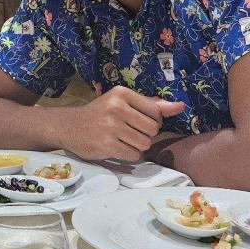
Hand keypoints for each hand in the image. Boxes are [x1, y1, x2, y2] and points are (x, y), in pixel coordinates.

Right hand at [63, 86, 184, 162]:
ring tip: (123, 140)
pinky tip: (116, 147)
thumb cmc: (100, 114)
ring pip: (145, 143)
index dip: (152, 120)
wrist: (69, 126)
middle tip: (128, 131)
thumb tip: (180, 106)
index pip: (156, 111)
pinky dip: (129, 154)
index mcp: (122, 93)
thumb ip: (151, 105)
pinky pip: (134, 155)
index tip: (137, 121)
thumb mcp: (122, 103)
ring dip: (137, 146)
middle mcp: (116, 107)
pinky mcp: (107, 144)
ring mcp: (111, 126)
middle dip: (145, 134)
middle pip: (153, 129)